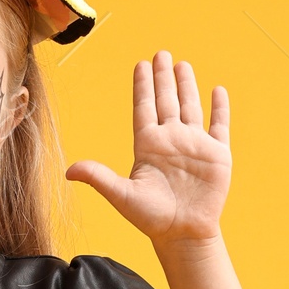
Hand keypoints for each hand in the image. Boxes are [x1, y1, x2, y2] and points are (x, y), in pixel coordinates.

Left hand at [67, 51, 230, 244]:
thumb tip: (68, 171)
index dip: (143, 86)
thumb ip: (98, 178)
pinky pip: (219, 125)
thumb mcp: (122, 195)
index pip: (144, 108)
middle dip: (163, 77)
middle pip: (166, 101)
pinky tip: (217, 90)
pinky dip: (219, 108)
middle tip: (160, 53)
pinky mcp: (217, 155)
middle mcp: (171, 140)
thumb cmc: (152, 218)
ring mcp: (194, 145)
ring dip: (187, 86)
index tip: (141, 64)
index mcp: (148, 146)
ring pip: (190, 107)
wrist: (183, 234)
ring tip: (182, 64)